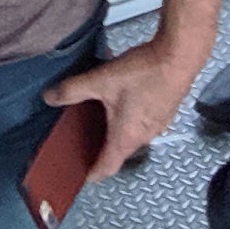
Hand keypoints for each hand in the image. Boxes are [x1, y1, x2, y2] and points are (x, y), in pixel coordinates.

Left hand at [43, 30, 202, 179]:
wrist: (181, 55)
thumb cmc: (143, 73)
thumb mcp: (101, 80)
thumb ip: (72, 90)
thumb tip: (49, 97)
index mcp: (125, 138)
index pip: (107, 168)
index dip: (91, 173)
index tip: (79, 173)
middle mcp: (144, 137)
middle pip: (118, 153)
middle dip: (100, 148)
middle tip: (81, 138)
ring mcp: (159, 125)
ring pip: (132, 137)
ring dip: (116, 132)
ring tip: (99, 117)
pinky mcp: (166, 111)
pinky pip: (143, 124)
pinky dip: (130, 120)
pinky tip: (123, 100)